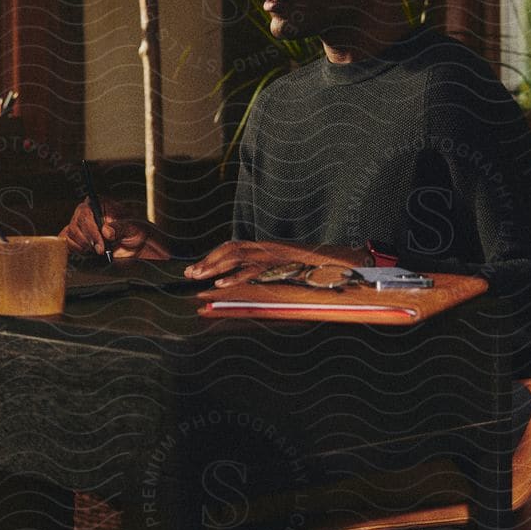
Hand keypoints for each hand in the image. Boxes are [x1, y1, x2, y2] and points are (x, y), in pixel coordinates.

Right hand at [59, 199, 171, 259]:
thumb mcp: (132, 227)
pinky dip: (76, 249)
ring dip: (83, 246)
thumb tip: (106, 231)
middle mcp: (87, 213)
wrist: (135, 245)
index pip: (85, 212)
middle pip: (75, 225)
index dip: (90, 229)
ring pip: (70, 234)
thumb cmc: (134, 231)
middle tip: (101, 251)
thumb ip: (119, 228)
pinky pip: (68, 242)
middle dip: (87, 240)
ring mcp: (80, 226)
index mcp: (98, 203)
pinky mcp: (78, 238)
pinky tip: (88, 253)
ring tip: (98, 251)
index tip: (99, 243)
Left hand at [185, 240, 366, 287]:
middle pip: (230, 249)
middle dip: (208, 260)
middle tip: (189, 273)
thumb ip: (269, 271)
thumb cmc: (315, 267)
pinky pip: (255, 269)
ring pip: (237, 256)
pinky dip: (236, 276)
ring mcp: (273, 254)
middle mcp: (267, 247)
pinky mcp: (280, 264)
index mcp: (267, 247)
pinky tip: (221, 283)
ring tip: (198, 277)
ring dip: (215, 266)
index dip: (214, 255)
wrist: (341, 261)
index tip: (197, 266)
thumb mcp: (286, 267)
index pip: (234, 246)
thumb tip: (250, 281)